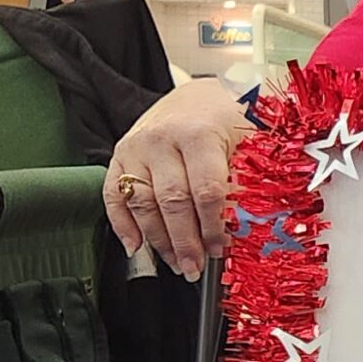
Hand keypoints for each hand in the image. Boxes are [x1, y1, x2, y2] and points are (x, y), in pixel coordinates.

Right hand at [103, 78, 252, 279]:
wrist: (199, 94)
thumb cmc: (229, 119)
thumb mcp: (249, 142)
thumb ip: (246, 180)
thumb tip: (247, 227)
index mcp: (198, 135)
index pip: (205, 191)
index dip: (212, 227)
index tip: (219, 249)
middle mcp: (161, 140)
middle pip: (170, 202)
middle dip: (183, 241)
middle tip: (194, 268)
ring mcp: (136, 147)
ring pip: (141, 203)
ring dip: (157, 240)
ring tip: (175, 263)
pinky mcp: (119, 154)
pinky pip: (113, 195)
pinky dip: (122, 224)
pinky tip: (136, 247)